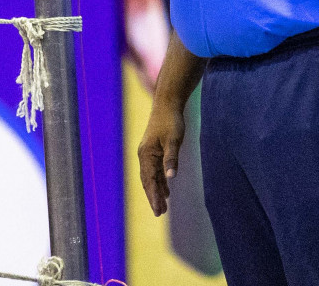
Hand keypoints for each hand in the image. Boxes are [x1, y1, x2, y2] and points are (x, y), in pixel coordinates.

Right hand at [137, 100, 186, 215]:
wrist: (167, 104)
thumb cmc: (171, 121)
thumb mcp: (174, 140)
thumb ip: (172, 159)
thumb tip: (171, 177)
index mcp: (146, 154)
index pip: (150, 180)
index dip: (153, 196)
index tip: (157, 210)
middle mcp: (144, 155)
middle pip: (148, 181)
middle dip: (153, 197)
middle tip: (159, 213)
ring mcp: (148, 153)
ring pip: (151, 176)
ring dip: (157, 190)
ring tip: (162, 206)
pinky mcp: (154, 150)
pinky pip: (155, 170)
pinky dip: (160, 181)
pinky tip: (166, 190)